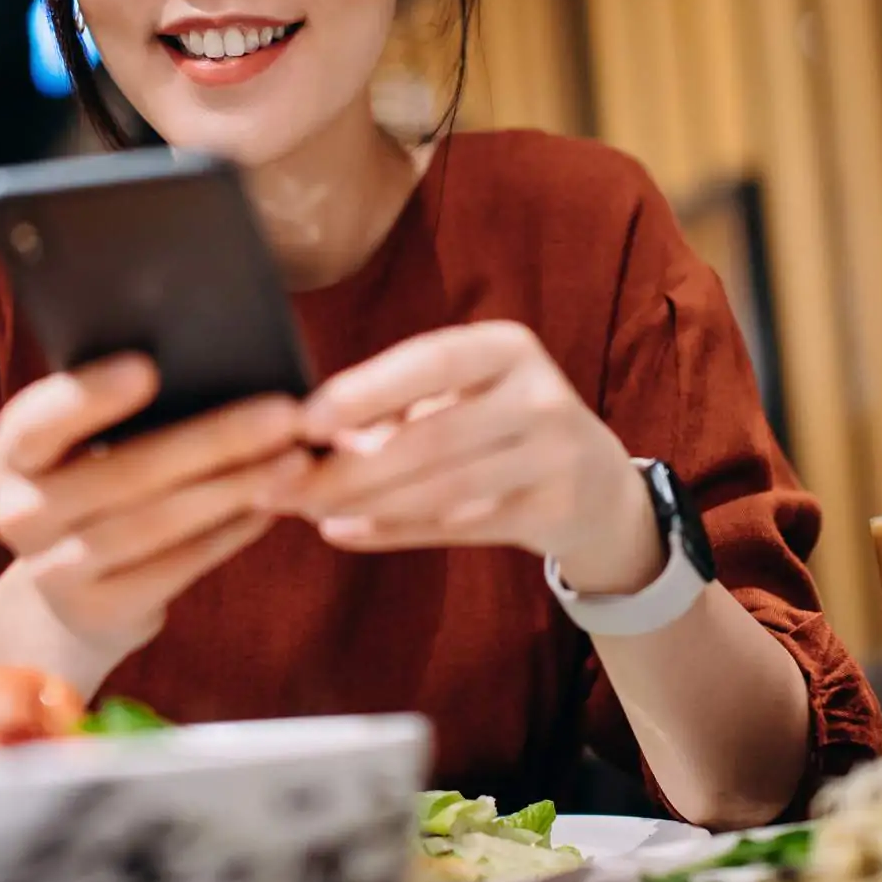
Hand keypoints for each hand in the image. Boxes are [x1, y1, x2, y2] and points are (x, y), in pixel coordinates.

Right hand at [0, 355, 310, 652]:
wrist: (77, 589)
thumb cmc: (101, 482)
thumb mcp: (90, 444)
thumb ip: (128, 410)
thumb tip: (221, 365)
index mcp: (14, 452)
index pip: (37, 422)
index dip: (88, 397)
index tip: (148, 368)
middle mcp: (20, 512)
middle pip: (123, 474)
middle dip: (212, 440)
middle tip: (283, 415)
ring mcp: (54, 570)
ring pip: (156, 524)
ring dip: (233, 490)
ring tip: (293, 462)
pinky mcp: (98, 612)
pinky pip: (175, 567)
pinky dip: (228, 534)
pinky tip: (271, 506)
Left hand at [279, 322, 665, 593]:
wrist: (598, 485)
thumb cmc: (501, 426)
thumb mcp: (466, 394)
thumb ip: (397, 407)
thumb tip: (309, 433)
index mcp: (508, 349)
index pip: (432, 361)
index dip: (366, 390)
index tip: (306, 418)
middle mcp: (539, 396)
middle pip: (431, 437)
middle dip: (349, 466)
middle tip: (283, 483)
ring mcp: (554, 457)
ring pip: (442, 489)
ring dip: (364, 503)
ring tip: (305, 508)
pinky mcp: (553, 512)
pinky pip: (458, 529)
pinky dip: (393, 532)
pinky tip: (344, 531)